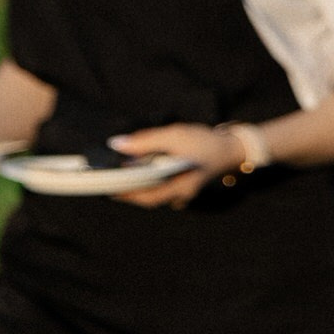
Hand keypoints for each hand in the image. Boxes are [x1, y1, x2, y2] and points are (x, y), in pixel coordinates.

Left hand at [107, 124, 245, 209]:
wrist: (230, 148)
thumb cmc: (204, 142)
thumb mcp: (175, 135)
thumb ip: (146, 140)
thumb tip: (117, 145)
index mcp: (178, 185)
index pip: (144, 195)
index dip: (122, 192)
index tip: (103, 186)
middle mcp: (179, 195)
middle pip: (147, 198)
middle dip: (127, 190)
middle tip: (107, 180)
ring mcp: (182, 194)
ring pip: (154, 194)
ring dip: (137, 185)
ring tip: (120, 174)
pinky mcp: (183, 188)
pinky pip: (161, 190)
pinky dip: (149, 182)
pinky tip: (142, 172)